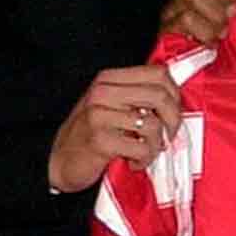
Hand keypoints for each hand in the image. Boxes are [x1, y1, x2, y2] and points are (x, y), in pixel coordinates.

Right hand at [48, 64, 180, 191]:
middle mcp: (103, 92)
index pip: (158, 73)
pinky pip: (141, 147)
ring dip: (157, 145)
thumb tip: (177, 99)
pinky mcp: (100, 140)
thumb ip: (137, 97)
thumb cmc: (90, 134)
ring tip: (146, 152)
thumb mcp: (111, 106)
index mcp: (109, 79)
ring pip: (153, 125)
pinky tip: (134, 162)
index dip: (174, 94)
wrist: (57, 160)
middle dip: (173, 121)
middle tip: (168, 136)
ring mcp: (99, 115)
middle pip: (160, 96)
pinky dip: (144, 159)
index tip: (172, 113)